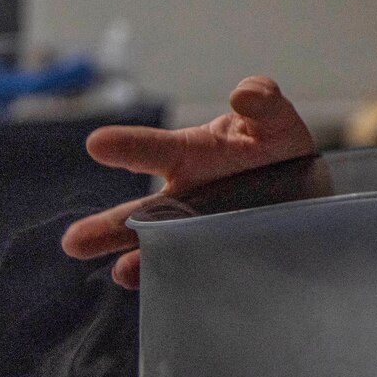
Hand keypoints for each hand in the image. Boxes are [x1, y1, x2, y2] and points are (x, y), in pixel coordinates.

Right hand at [61, 76, 316, 288]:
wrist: (302, 186)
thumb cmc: (276, 146)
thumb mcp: (275, 119)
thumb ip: (263, 101)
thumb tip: (244, 93)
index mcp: (191, 155)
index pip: (155, 149)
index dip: (128, 146)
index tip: (97, 143)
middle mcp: (184, 194)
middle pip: (142, 210)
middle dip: (109, 226)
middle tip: (73, 242)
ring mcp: (196, 226)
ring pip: (157, 242)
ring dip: (131, 257)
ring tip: (114, 273)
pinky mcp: (214, 251)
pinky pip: (187, 265)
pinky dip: (169, 275)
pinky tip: (148, 282)